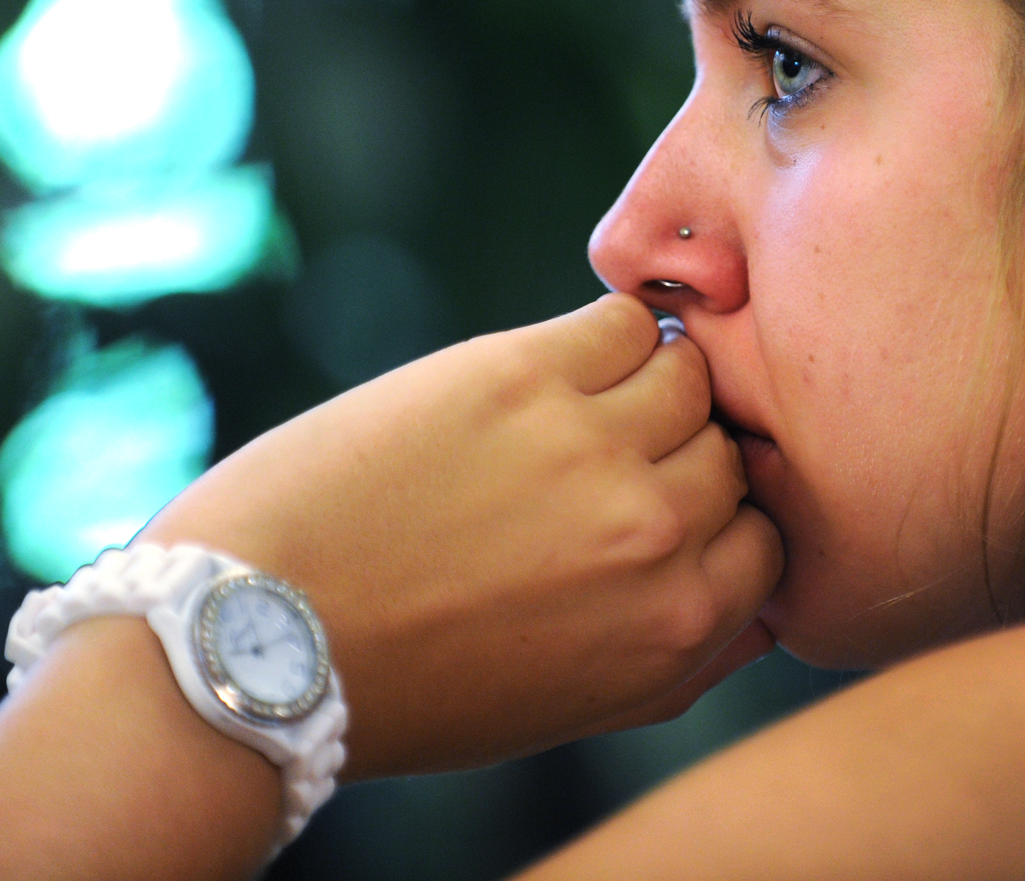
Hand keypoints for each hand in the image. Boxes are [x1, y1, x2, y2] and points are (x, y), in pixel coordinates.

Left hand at [142, 293, 783, 777]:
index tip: (668, 506)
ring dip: (649, 383)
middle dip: (681, 452)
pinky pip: (625, 319)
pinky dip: (609, 331)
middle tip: (611, 455)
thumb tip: (759, 601)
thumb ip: (682, 657)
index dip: (720, 518)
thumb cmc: (409, 682)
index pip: (768, 536)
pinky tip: (555, 365)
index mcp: (675, 628)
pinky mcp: (525, 375)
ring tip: (580, 404)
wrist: (257, 636)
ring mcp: (595, 449)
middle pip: (729, 450)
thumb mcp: (570, 705)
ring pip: (690, 373)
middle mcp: (655, 536)